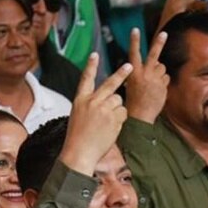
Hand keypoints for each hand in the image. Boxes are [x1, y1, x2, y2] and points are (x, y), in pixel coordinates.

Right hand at [59, 53, 133, 173]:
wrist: (80, 152)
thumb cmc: (78, 138)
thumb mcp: (78, 116)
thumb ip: (91, 105)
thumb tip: (106, 99)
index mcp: (80, 100)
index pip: (86, 79)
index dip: (91, 66)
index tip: (95, 54)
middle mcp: (92, 101)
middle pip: (110, 84)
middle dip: (121, 74)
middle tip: (129, 66)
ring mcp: (103, 109)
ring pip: (119, 100)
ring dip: (118, 108)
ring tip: (108, 122)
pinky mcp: (113, 118)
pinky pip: (123, 112)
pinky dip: (121, 119)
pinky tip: (112, 127)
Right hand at [126, 28, 168, 122]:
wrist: (140, 116)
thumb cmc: (133, 101)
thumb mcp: (131, 85)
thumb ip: (140, 74)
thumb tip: (149, 67)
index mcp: (134, 73)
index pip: (133, 53)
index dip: (134, 41)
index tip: (135, 30)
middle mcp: (145, 74)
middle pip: (154, 55)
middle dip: (159, 43)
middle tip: (164, 33)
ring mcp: (156, 80)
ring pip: (162, 67)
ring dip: (159, 71)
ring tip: (153, 82)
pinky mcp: (163, 85)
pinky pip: (166, 78)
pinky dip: (163, 81)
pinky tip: (157, 89)